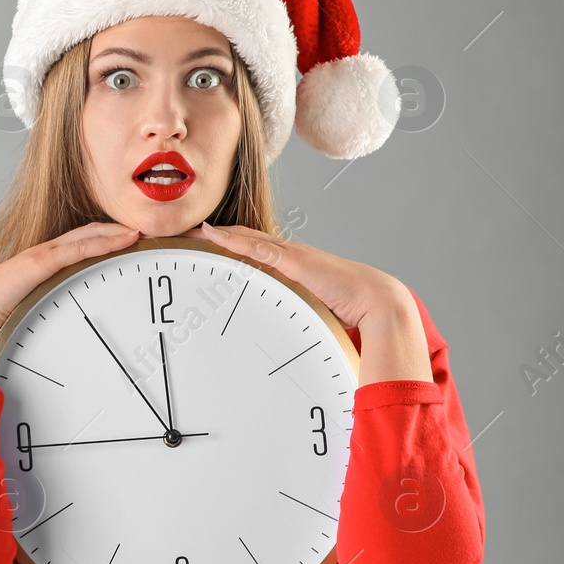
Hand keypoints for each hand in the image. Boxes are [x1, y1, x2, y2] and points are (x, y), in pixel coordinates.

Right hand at [0, 221, 141, 339]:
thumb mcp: (20, 316)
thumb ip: (34, 320)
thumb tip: (45, 340)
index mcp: (34, 269)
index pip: (72, 248)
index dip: (97, 241)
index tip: (121, 244)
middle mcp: (40, 257)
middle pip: (84, 235)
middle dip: (111, 231)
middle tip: (138, 233)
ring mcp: (41, 257)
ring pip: (87, 236)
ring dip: (114, 232)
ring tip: (138, 232)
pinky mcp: (42, 262)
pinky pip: (81, 248)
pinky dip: (106, 241)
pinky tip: (126, 239)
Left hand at [175, 223, 405, 329]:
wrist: (377, 301)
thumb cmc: (348, 307)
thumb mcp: (310, 308)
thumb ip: (294, 310)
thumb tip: (278, 331)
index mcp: (293, 264)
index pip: (255, 249)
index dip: (230, 244)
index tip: (204, 245)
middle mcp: (290, 254)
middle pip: (245, 239)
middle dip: (216, 236)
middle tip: (186, 234)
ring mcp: (292, 255)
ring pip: (247, 238)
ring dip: (218, 235)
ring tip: (192, 232)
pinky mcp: (295, 261)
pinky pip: (258, 248)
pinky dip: (235, 240)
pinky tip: (214, 236)